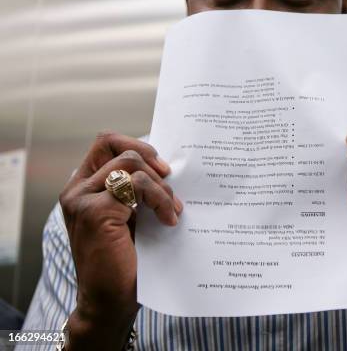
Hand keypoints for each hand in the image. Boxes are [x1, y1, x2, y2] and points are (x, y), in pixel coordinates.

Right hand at [59, 132, 181, 349]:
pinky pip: (136, 185)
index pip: (106, 142)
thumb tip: (168, 166)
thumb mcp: (131, 215)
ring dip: (160, 186)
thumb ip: (136, 189)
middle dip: (151, 163)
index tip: (162, 167)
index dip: (137, 145)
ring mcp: (82, 200)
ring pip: (130, 164)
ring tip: (172, 211)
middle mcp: (77, 190)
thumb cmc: (125, 260)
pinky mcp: (95, 212)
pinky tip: (168, 220)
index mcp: (84, 187)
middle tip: (171, 190)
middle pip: (116, 146)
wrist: (110, 301)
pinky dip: (160, 199)